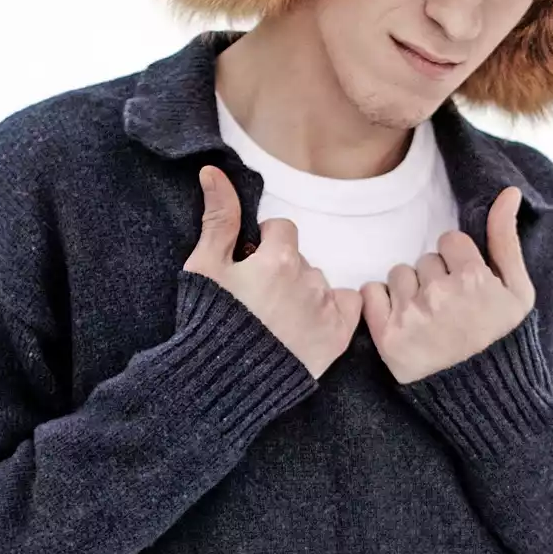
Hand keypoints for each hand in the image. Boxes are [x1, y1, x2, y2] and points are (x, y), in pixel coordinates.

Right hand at [184, 164, 362, 380]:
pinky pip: (348, 305)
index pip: (282, 231)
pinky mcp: (338, 337)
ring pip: (320, 283)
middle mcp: (309, 278)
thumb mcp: (204, 268)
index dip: (263, 247)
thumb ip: (218, 218)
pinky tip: (306, 324)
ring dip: (304, 293)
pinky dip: (332, 309)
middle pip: (301, 259)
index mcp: (278, 258)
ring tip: (277, 320)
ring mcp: (326, 308)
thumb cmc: (210, 323)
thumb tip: (214, 171)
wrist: (223, 382)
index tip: (249, 269)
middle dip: (283, 272)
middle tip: (258, 301)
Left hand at [358, 187, 535, 384]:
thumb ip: (505, 238)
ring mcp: (412, 315)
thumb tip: (507, 192)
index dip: (459, 263)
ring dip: (409, 290)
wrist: (486, 395)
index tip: (466, 286)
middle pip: (424, 260)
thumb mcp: (518, 290)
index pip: (450, 242)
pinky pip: (370, 293)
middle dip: (436, 278)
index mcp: (474, 278)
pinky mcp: (387, 336)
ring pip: (398, 274)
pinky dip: (381, 303)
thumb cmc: (504, 339)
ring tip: (429, 318)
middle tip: (450, 308)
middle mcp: (440, 294)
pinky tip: (402, 320)